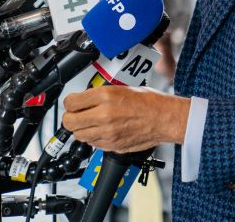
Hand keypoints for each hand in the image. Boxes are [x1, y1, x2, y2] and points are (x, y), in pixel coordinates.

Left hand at [62, 86, 190, 152]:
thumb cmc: (149, 102)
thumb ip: (100, 94)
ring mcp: (107, 133)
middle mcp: (104, 115)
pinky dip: (93, 138)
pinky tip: (101, 130)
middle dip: (70, 118)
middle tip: (76, 114)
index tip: (73, 103)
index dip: (70, 103)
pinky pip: (92, 144)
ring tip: (90, 122)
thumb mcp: (122, 87)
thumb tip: (84, 99)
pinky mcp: (112, 145)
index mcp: (105, 96)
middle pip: (70, 121)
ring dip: (81, 129)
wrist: (164, 118)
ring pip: (78, 135)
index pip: (71, 102)